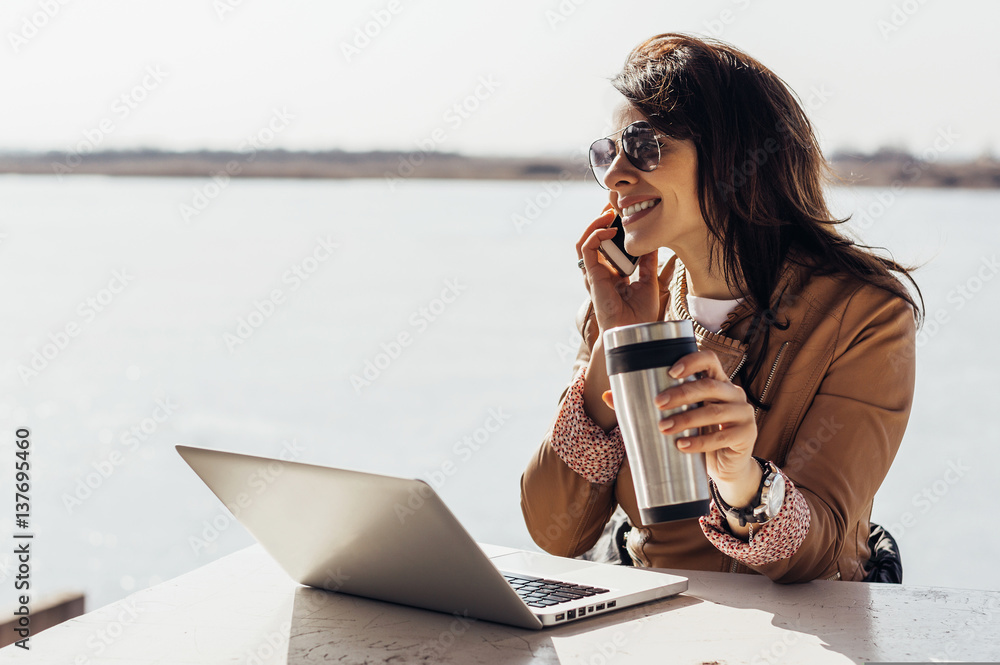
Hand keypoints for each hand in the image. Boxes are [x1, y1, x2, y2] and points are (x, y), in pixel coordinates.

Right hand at [575, 206, 658, 332]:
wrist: (635, 332)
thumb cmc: (641, 315)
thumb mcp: (649, 282)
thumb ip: (648, 262)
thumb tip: (652, 242)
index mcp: (612, 275)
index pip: (606, 247)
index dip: (611, 229)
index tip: (623, 215)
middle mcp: (600, 273)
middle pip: (593, 240)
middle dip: (601, 221)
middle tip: (613, 206)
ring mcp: (594, 274)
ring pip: (585, 241)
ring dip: (595, 223)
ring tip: (608, 212)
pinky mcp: (592, 275)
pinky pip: (586, 248)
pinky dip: (596, 234)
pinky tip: (611, 228)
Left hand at [603, 349, 760, 505]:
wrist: (726, 467)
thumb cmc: (697, 434)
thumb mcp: (676, 417)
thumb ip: (644, 405)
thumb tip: (607, 395)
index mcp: (716, 381)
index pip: (709, 360)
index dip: (691, 361)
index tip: (670, 371)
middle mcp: (733, 393)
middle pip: (709, 385)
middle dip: (681, 393)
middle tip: (657, 403)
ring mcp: (743, 413)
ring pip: (715, 411)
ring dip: (687, 419)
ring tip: (663, 427)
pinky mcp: (746, 435)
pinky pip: (722, 436)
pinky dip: (700, 442)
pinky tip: (682, 445)